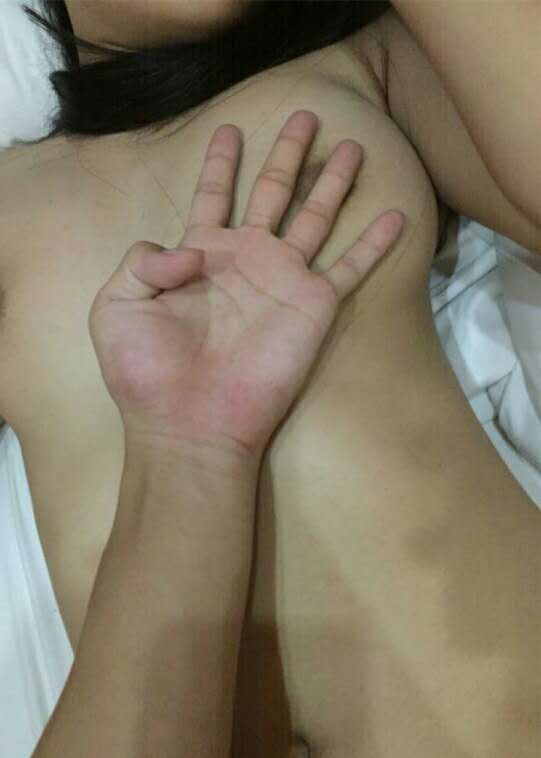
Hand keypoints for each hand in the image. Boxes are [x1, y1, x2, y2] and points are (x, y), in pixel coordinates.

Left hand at [88, 110, 403, 462]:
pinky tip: (393, 217)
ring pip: (315, 217)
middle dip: (288, 154)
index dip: (221, 164)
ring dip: (333, 182)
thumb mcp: (116, 305)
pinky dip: (374, 243)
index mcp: (200, 256)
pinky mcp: (314, 306)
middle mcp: (247, 261)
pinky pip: (351, 266)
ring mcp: (283, 281)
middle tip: (305, 116)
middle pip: (273, 192)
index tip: (229, 129)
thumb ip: (141, 260)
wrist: (190, 423)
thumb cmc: (147, 372)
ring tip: (351, 146)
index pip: (213, 196)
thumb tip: (190, 247)